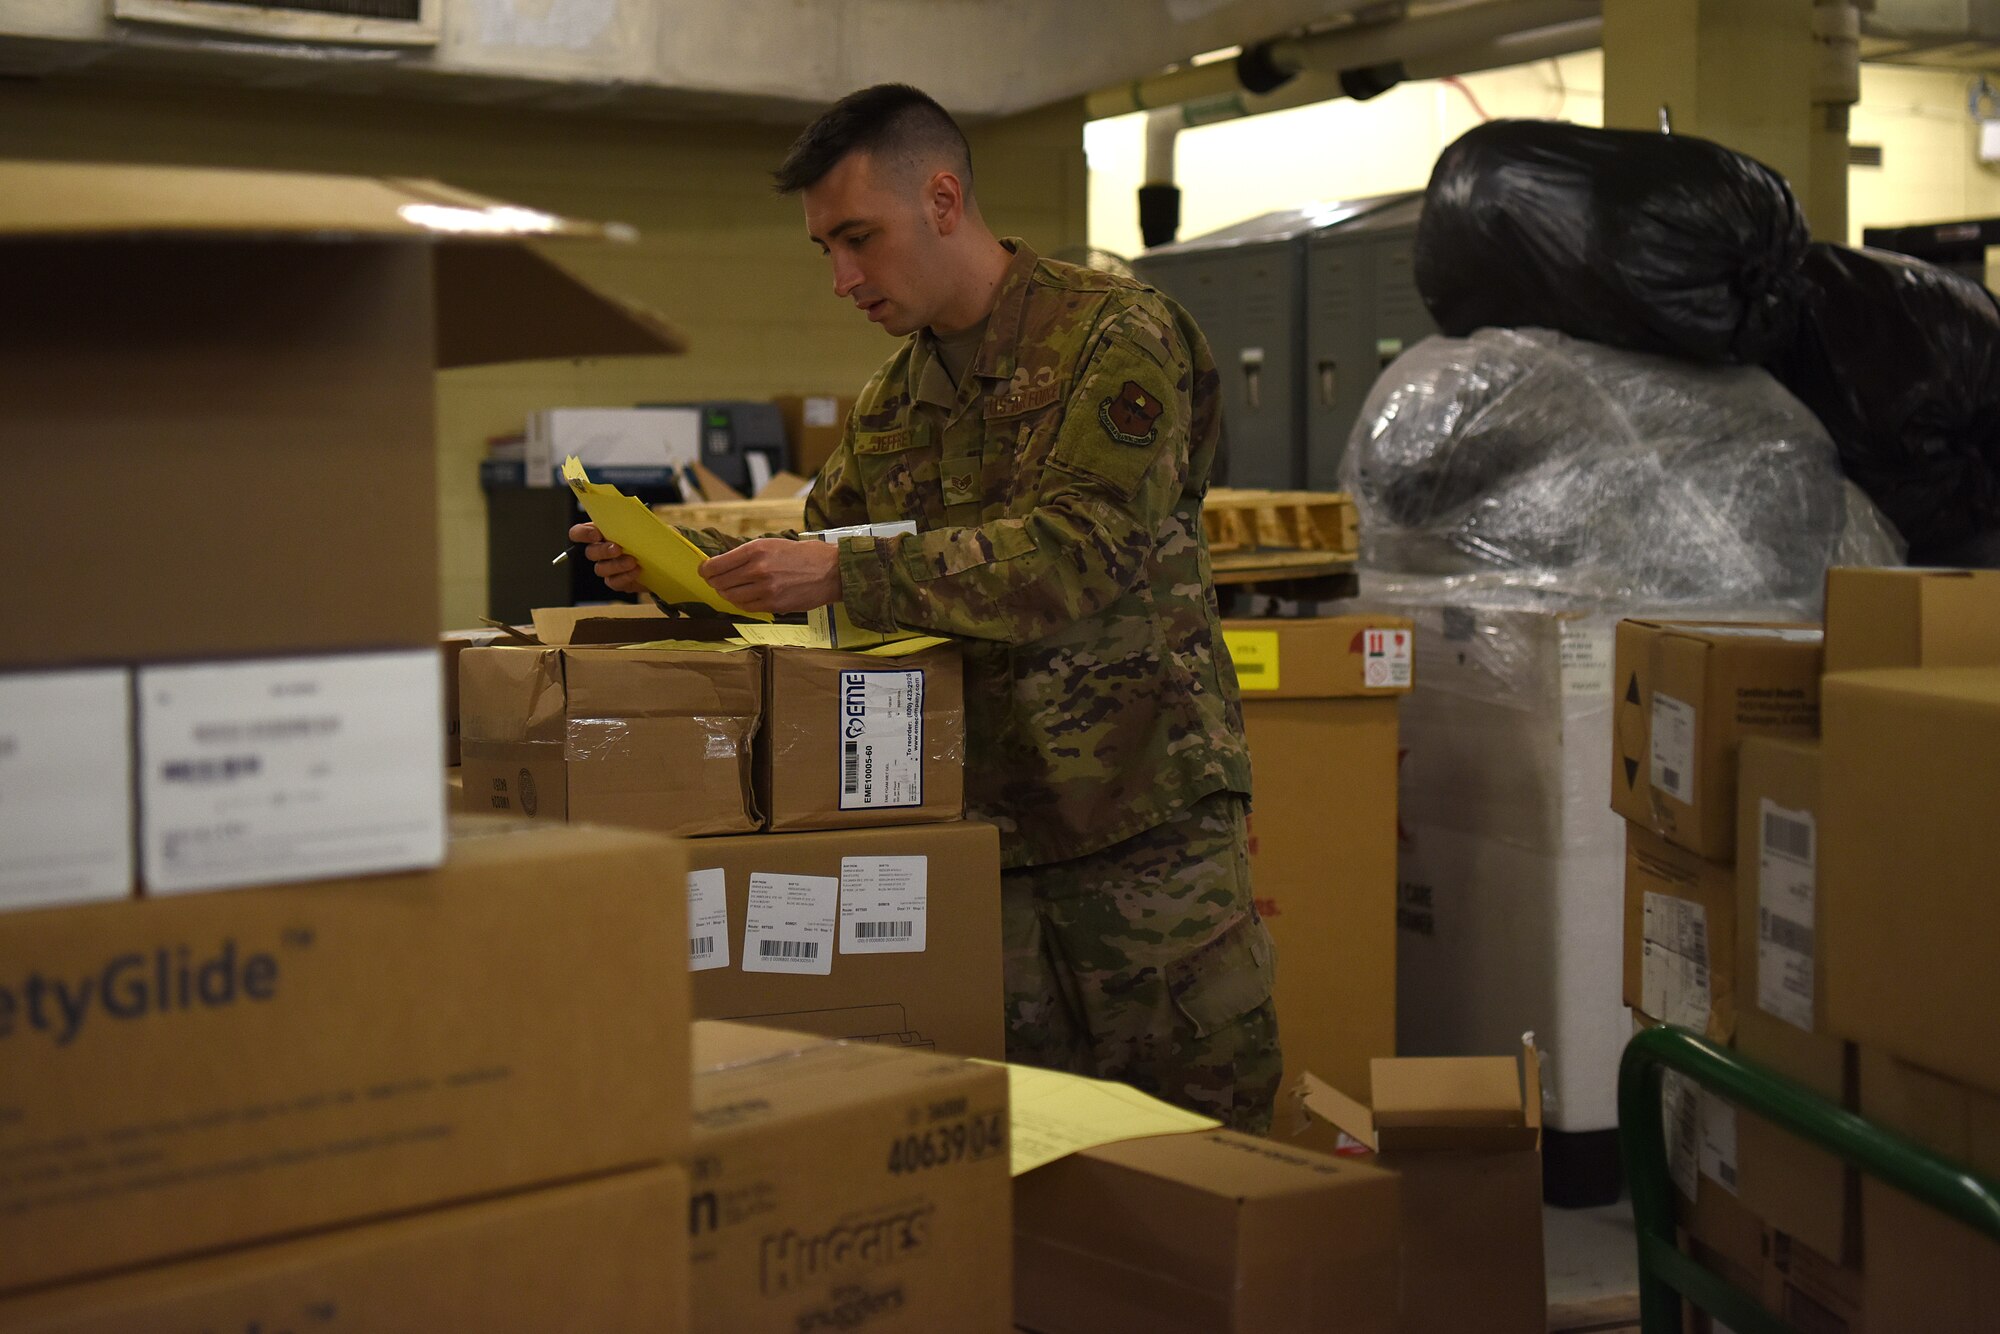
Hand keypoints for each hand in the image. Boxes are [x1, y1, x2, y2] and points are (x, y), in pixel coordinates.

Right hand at [567, 521, 643, 594]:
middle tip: (618, 548)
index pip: (578, 533)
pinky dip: (625, 576)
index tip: (596, 534)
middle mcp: (600, 551)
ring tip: (633, 560)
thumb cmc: (647, 537)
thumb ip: (631, 519)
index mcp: (600, 533)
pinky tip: (636, 571)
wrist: (659, 558)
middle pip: (590, 553)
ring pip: (601, 569)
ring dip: (616, 565)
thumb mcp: (641, 524)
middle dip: (603, 550)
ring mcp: (607, 567)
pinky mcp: (617, 581)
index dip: (583, 534)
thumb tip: (633, 515)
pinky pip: (613, 582)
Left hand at [699, 538, 841, 613]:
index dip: (705, 570)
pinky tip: (744, 598)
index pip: (716, 565)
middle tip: (715, 582)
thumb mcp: (773, 544)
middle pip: (720, 582)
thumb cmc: (804, 555)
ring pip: (731, 597)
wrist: (831, 571)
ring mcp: (765, 589)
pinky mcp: (773, 604)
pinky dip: (741, 603)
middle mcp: (757, 569)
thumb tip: (725, 564)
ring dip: (727, 594)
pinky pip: (746, 607)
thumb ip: (749, 554)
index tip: (704, 571)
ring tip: (729, 590)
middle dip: (714, 583)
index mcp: (756, 549)